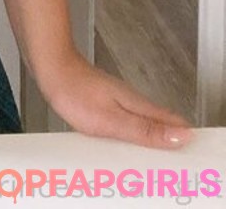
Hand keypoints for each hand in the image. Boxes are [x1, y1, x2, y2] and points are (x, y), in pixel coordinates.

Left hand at [40, 49, 192, 149]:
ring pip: (142, 123)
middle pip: (160, 124)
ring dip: (148, 141)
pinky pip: (125, 121)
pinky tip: (123, 145)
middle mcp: (132, 101)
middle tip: (164, 167)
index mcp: (139, 106)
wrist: (50, 67)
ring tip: (148, 162)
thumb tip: (182, 136)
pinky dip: (129, 135)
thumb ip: (145, 130)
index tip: (183, 160)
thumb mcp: (112, 120)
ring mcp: (118, 99)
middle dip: (166, 144)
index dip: (183, 141)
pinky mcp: (105, 101)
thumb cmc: (76, 92)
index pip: (173, 124)